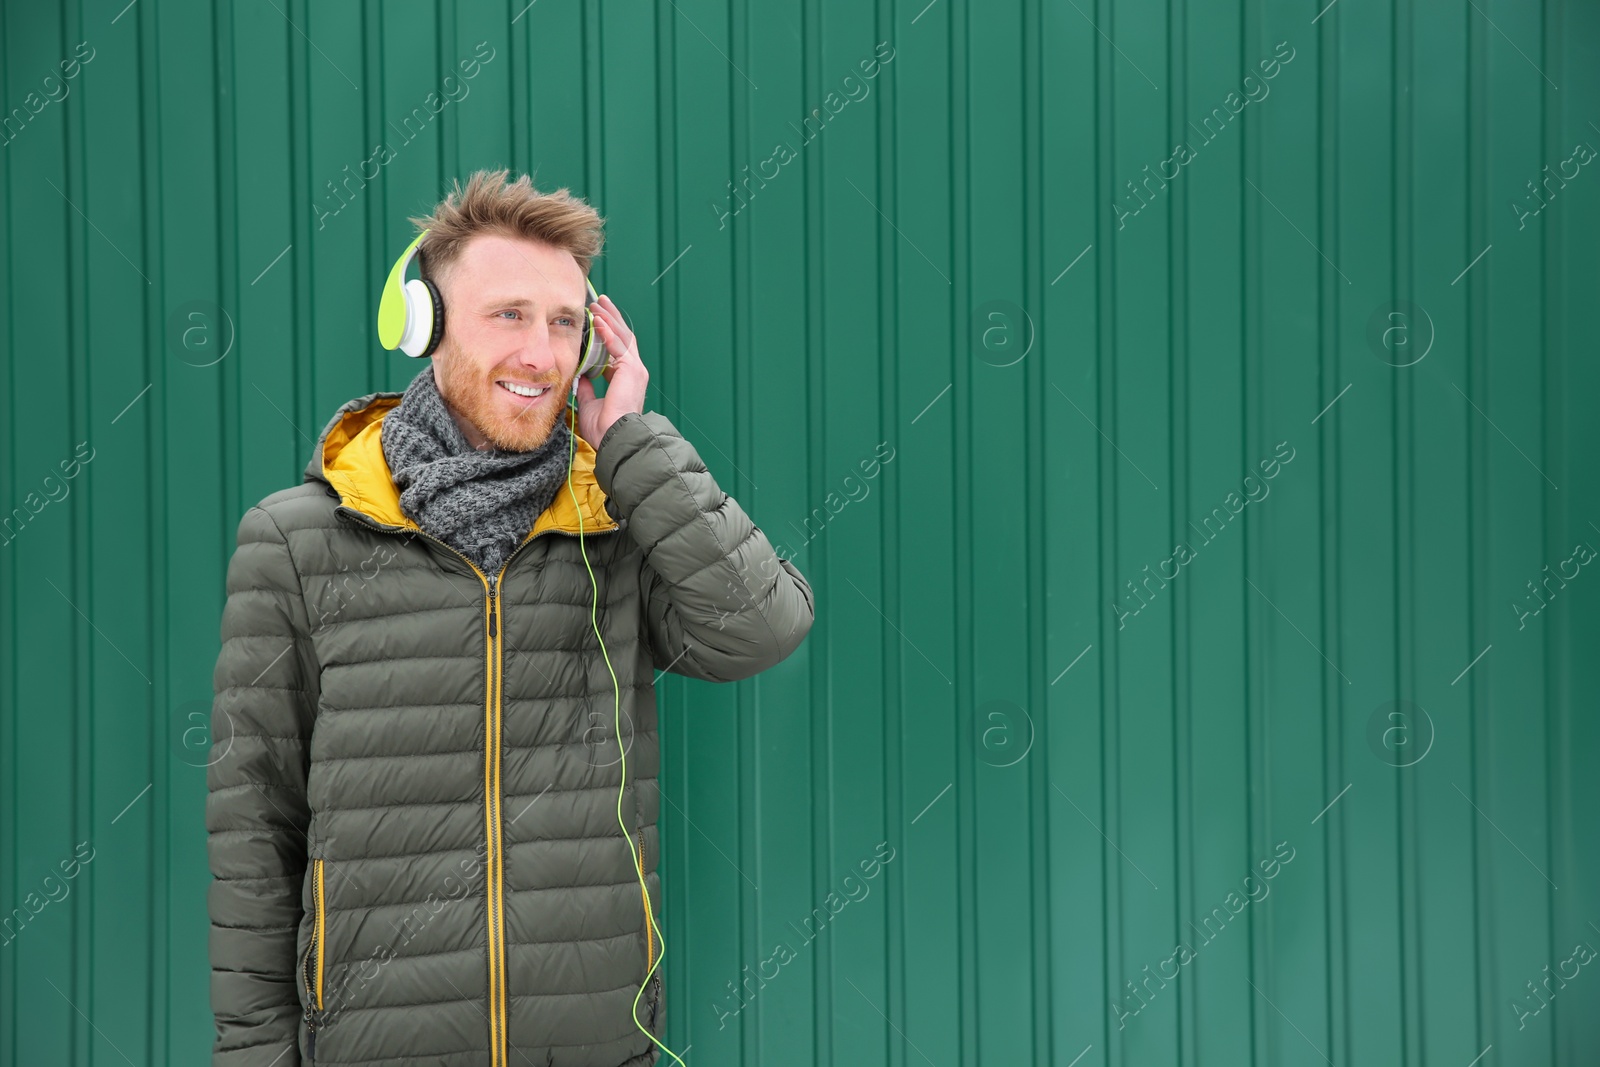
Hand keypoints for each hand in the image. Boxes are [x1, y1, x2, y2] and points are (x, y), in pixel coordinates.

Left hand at [574, 294, 647, 446]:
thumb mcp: (589, 403)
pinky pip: (619, 345)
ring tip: (598, 305)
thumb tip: (581, 376)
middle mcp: (634, 372)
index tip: (596, 322)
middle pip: (623, 337)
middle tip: (600, 303)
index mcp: (625, 379)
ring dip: (609, 319)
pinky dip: (608, 331)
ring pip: (623, 337)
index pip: (617, 350)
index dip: (607, 334)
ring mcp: (635, 370)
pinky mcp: (632, 370)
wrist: (614, 437)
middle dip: (611, 318)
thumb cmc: (604, 427)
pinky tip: (598, 320)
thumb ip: (587, 388)